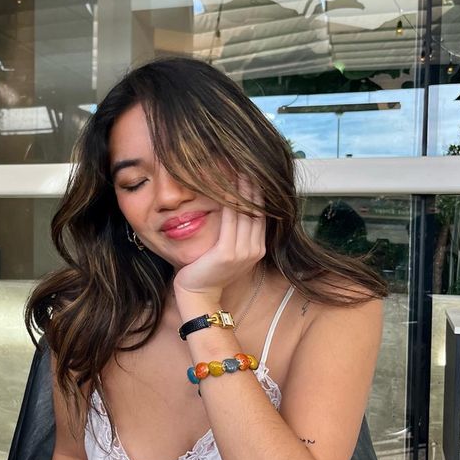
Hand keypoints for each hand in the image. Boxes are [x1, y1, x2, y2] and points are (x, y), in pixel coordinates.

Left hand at [173, 178, 265, 300]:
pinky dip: (228, 203)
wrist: (199, 294)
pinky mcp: (227, 253)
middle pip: (256, 211)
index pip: (261, 215)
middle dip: (252, 187)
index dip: (257, 193)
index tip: (252, 173)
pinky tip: (224, 187)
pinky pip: (229, 221)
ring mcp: (243, 252)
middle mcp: (254, 250)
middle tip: (246, 165)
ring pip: (244, 213)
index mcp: (257, 249)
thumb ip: (237, 234)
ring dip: (241, 190)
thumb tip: (235, 210)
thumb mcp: (229, 252)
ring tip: (238, 170)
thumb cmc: (208, 271)